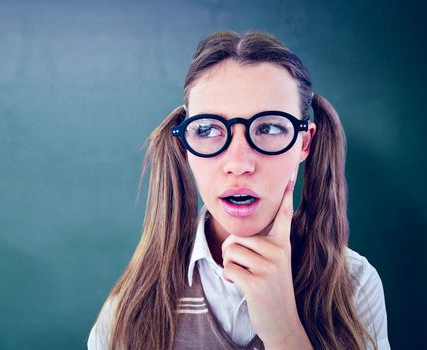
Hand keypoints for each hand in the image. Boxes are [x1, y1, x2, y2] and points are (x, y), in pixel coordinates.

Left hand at [220, 170, 312, 348]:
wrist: (282, 322)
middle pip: (236, 237)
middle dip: (231, 253)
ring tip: (245, 277)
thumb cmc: (271, 291)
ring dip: (229, 266)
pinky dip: (229, 278)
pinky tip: (243, 287)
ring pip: (229, 251)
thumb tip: (241, 235)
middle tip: (245, 269)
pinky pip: (227, 268)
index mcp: (283, 245)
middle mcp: (279, 252)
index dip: (286, 197)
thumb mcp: (274, 265)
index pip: (284, 216)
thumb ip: (264, 247)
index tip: (290, 177)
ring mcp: (269, 267)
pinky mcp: (257, 282)